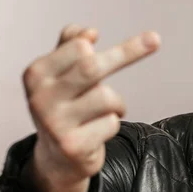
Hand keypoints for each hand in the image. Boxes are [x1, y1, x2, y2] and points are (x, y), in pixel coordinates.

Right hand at [22, 24, 159, 191]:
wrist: (56, 159)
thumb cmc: (65, 108)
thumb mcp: (61, 75)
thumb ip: (70, 47)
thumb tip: (89, 32)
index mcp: (37, 74)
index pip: (79, 47)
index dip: (106, 47)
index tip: (131, 40)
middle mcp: (40, 97)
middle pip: (91, 67)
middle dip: (129, 52)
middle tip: (155, 39)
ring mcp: (54, 123)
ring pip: (107, 97)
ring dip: (117, 104)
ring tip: (106, 113)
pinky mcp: (73, 145)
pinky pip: (111, 123)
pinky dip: (113, 124)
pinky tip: (97, 132)